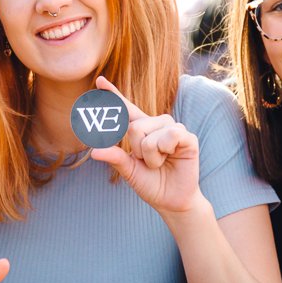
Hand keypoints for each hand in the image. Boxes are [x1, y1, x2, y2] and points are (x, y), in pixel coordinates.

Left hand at [88, 76, 200, 215]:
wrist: (170, 201)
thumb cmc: (150, 183)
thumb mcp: (129, 171)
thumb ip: (115, 158)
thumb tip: (94, 151)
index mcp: (142, 129)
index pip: (126, 109)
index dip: (113, 95)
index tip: (99, 81)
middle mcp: (157, 124)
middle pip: (134, 127)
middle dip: (137, 151)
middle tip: (149, 162)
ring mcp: (173, 129)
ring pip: (150, 135)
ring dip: (151, 156)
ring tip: (161, 162)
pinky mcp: (187, 137)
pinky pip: (170, 135)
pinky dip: (165, 151)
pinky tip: (172, 157)